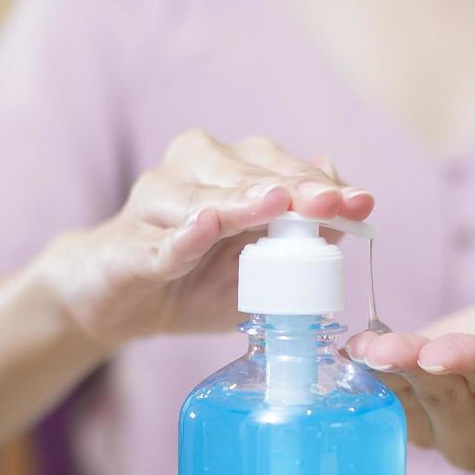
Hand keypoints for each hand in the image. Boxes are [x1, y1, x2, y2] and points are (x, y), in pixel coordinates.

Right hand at [35, 129, 372, 344]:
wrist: (117, 304)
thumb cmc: (192, 280)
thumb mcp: (257, 270)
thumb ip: (298, 240)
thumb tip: (346, 207)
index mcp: (226, 173)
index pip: (279, 169)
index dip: (319, 185)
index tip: (358, 202)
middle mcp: (189, 173)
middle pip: (244, 173)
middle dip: (290, 187)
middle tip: (327, 203)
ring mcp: (152, 204)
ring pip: (201, 198)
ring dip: (240, 201)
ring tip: (274, 203)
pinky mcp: (126, 245)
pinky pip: (157, 241)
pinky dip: (181, 236)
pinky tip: (204, 226)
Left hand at [345, 293, 474, 469]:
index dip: (472, 364)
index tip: (444, 349)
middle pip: (446, 394)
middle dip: (415, 367)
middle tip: (385, 345)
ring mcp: (442, 428)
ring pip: (408, 398)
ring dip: (382, 373)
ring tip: (360, 347)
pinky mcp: (409, 416)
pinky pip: (382, 396)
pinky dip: (362, 373)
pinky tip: (344, 352)